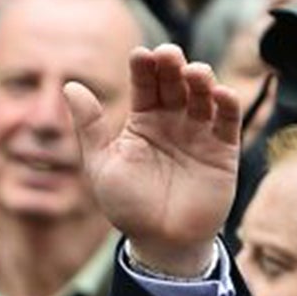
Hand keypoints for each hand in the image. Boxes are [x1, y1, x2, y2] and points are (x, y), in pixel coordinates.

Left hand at [66, 45, 241, 275]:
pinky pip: (227, 123)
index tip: (140, 54)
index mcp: (142, 121)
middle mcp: (172, 122)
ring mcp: (199, 134)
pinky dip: (227, 106)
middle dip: (173, 67)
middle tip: (169, 55)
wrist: (160, 241)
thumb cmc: (127, 204)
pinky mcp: (223, 151)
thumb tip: (69, 86)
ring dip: (201, 81)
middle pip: (175, 85)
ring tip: (195, 72)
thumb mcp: (102, 164)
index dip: (144, 69)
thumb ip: (90, 126)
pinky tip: (221, 94)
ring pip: (202, 97)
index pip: (144, 86)